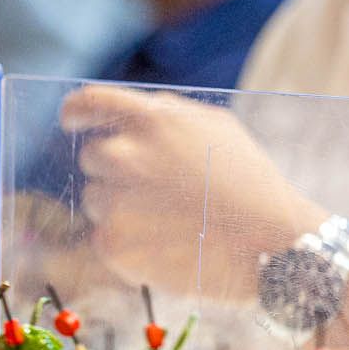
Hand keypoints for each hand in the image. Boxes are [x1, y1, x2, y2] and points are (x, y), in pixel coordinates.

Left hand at [59, 86, 325, 297]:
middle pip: (92, 157)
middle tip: (158, 190)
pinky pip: (103, 238)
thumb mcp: (214, 126)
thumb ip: (163, 113)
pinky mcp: (112, 244)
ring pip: (96, 200)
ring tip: (170, 220)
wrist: (275, 246)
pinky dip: (127, 243)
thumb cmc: (250, 183)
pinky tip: (165, 245)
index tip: (73, 122)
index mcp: (150, 120)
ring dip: (121, 208)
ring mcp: (115, 201)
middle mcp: (124, 155)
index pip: (88, 102)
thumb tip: (121, 114)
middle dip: (115, 170)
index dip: (76, 113)